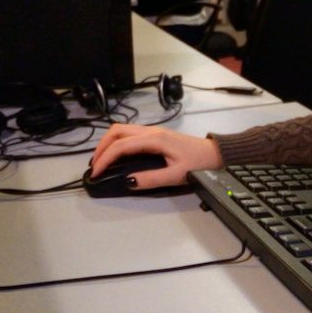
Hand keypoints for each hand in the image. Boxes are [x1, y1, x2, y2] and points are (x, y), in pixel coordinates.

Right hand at [88, 124, 222, 190]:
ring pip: (122, 130)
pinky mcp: (155, 135)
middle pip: (117, 131)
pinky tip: (116, 156)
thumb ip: (152, 179)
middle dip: (101, 147)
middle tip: (94, 166)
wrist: (216, 153)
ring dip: (108, 143)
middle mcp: (150, 131)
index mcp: (154, 139)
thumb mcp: (176, 175)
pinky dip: (117, 143)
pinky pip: (129, 134)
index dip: (105, 159)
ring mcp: (152, 131)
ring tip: (102, 161)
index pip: (121, 146)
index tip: (96, 174)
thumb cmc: (198, 163)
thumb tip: (128, 182)